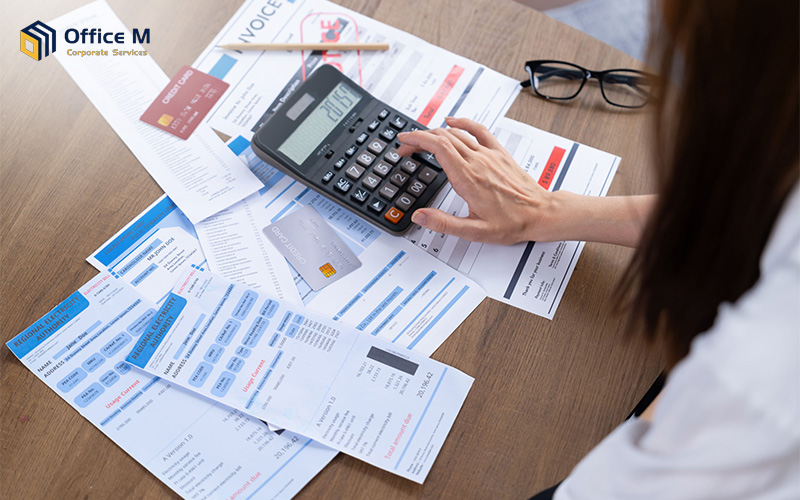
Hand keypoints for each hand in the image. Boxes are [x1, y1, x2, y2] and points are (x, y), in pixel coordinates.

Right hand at [397, 117, 553, 244]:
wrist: (540, 214)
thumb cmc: (512, 223)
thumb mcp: (474, 231)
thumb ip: (444, 223)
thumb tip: (420, 217)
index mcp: (467, 178)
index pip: (437, 147)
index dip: (417, 140)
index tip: (404, 143)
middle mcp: (477, 161)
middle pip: (442, 137)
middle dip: (420, 138)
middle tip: (407, 147)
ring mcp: (489, 155)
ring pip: (457, 134)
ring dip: (436, 132)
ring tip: (423, 140)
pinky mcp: (499, 154)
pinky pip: (479, 131)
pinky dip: (463, 123)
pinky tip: (453, 121)